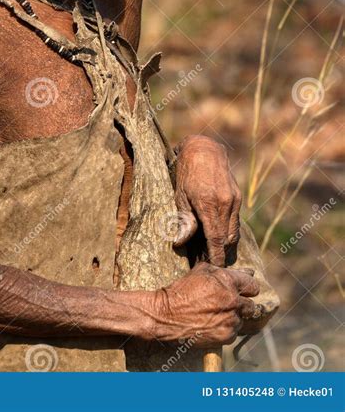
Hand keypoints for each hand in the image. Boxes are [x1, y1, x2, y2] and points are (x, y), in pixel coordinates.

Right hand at [149, 263, 259, 344]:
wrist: (166, 315)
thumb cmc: (182, 290)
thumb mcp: (201, 271)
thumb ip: (226, 271)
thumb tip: (249, 272)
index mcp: (227, 281)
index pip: (253, 286)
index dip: (247, 289)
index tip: (242, 292)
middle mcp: (232, 300)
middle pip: (251, 305)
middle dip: (241, 304)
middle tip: (227, 305)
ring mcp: (230, 320)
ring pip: (242, 320)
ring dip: (233, 318)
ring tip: (216, 315)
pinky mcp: (226, 336)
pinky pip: (234, 333)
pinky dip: (226, 329)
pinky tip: (212, 324)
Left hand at [173, 136, 241, 265]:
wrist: (204, 149)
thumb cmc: (186, 172)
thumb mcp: (180, 195)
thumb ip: (184, 220)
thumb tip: (180, 243)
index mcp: (209, 204)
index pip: (216, 239)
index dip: (215, 257)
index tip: (213, 270)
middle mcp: (225, 203)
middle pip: (227, 239)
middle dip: (219, 254)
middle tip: (207, 263)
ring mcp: (234, 200)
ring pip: (233, 232)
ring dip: (224, 244)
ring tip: (211, 252)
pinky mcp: (237, 197)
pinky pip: (235, 221)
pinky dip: (228, 231)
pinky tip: (217, 235)